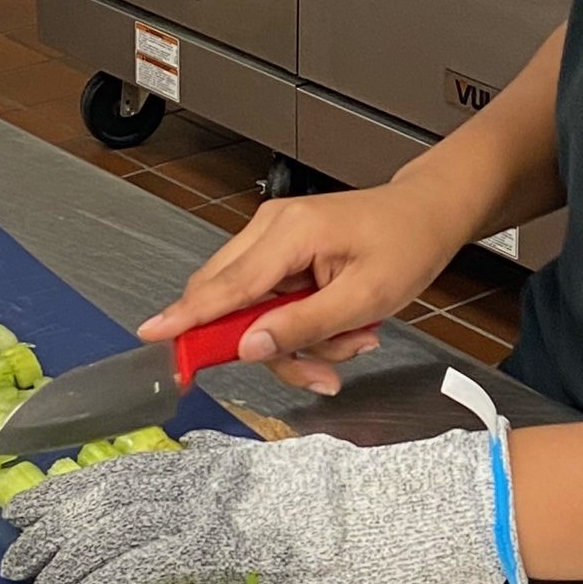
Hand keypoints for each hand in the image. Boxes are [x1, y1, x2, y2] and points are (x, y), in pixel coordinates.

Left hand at [0, 426, 520, 583]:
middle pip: (114, 492)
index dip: (82, 486)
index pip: (136, 468)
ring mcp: (216, 512)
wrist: (401, 510)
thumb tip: (193, 448)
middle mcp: (210, 479)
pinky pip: (144, 563)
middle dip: (58, 519)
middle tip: (13, 542)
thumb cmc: (358, 498)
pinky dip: (99, 580)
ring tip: (28, 575)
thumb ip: (237, 460)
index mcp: (224, 461)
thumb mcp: (291, 467)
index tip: (41, 500)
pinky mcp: (225, 550)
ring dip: (65, 553)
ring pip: (117, 525)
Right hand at [139, 181, 465, 394]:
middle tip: (318, 371)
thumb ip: (304, 325)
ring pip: (251, 311)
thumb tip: (249, 347)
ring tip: (352, 341)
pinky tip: (342, 328)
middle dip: (270, 348)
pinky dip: (302, 326)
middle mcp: (272, 229)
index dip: (187, 317)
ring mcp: (275, 238)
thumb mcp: (366, 297)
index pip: (226, 286)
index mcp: (290, 232)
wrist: (428, 213)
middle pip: (230, 303)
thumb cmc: (406, 242)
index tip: (154, 338)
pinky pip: (270, 303)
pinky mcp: (283, 252)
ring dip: (297, 342)